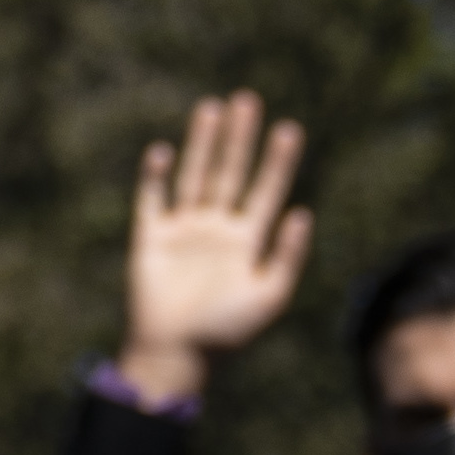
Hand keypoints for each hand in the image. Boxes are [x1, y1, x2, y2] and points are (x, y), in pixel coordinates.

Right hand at [120, 91, 312, 404]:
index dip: (278, 161)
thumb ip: (286, 255)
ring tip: (212, 107)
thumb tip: (302, 211)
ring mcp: (183, 230)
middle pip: (230, 172)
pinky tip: (162, 150)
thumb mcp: (269, 296)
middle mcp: (217, 228)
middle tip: (248, 100)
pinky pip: (152, 199)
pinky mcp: (151, 238)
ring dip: (202, 143)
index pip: (266, 190)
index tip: (290, 129)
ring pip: (194, 175)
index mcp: (247, 241)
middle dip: (240, 138)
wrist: (177, 354)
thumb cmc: (227, 333)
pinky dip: (155, 175)